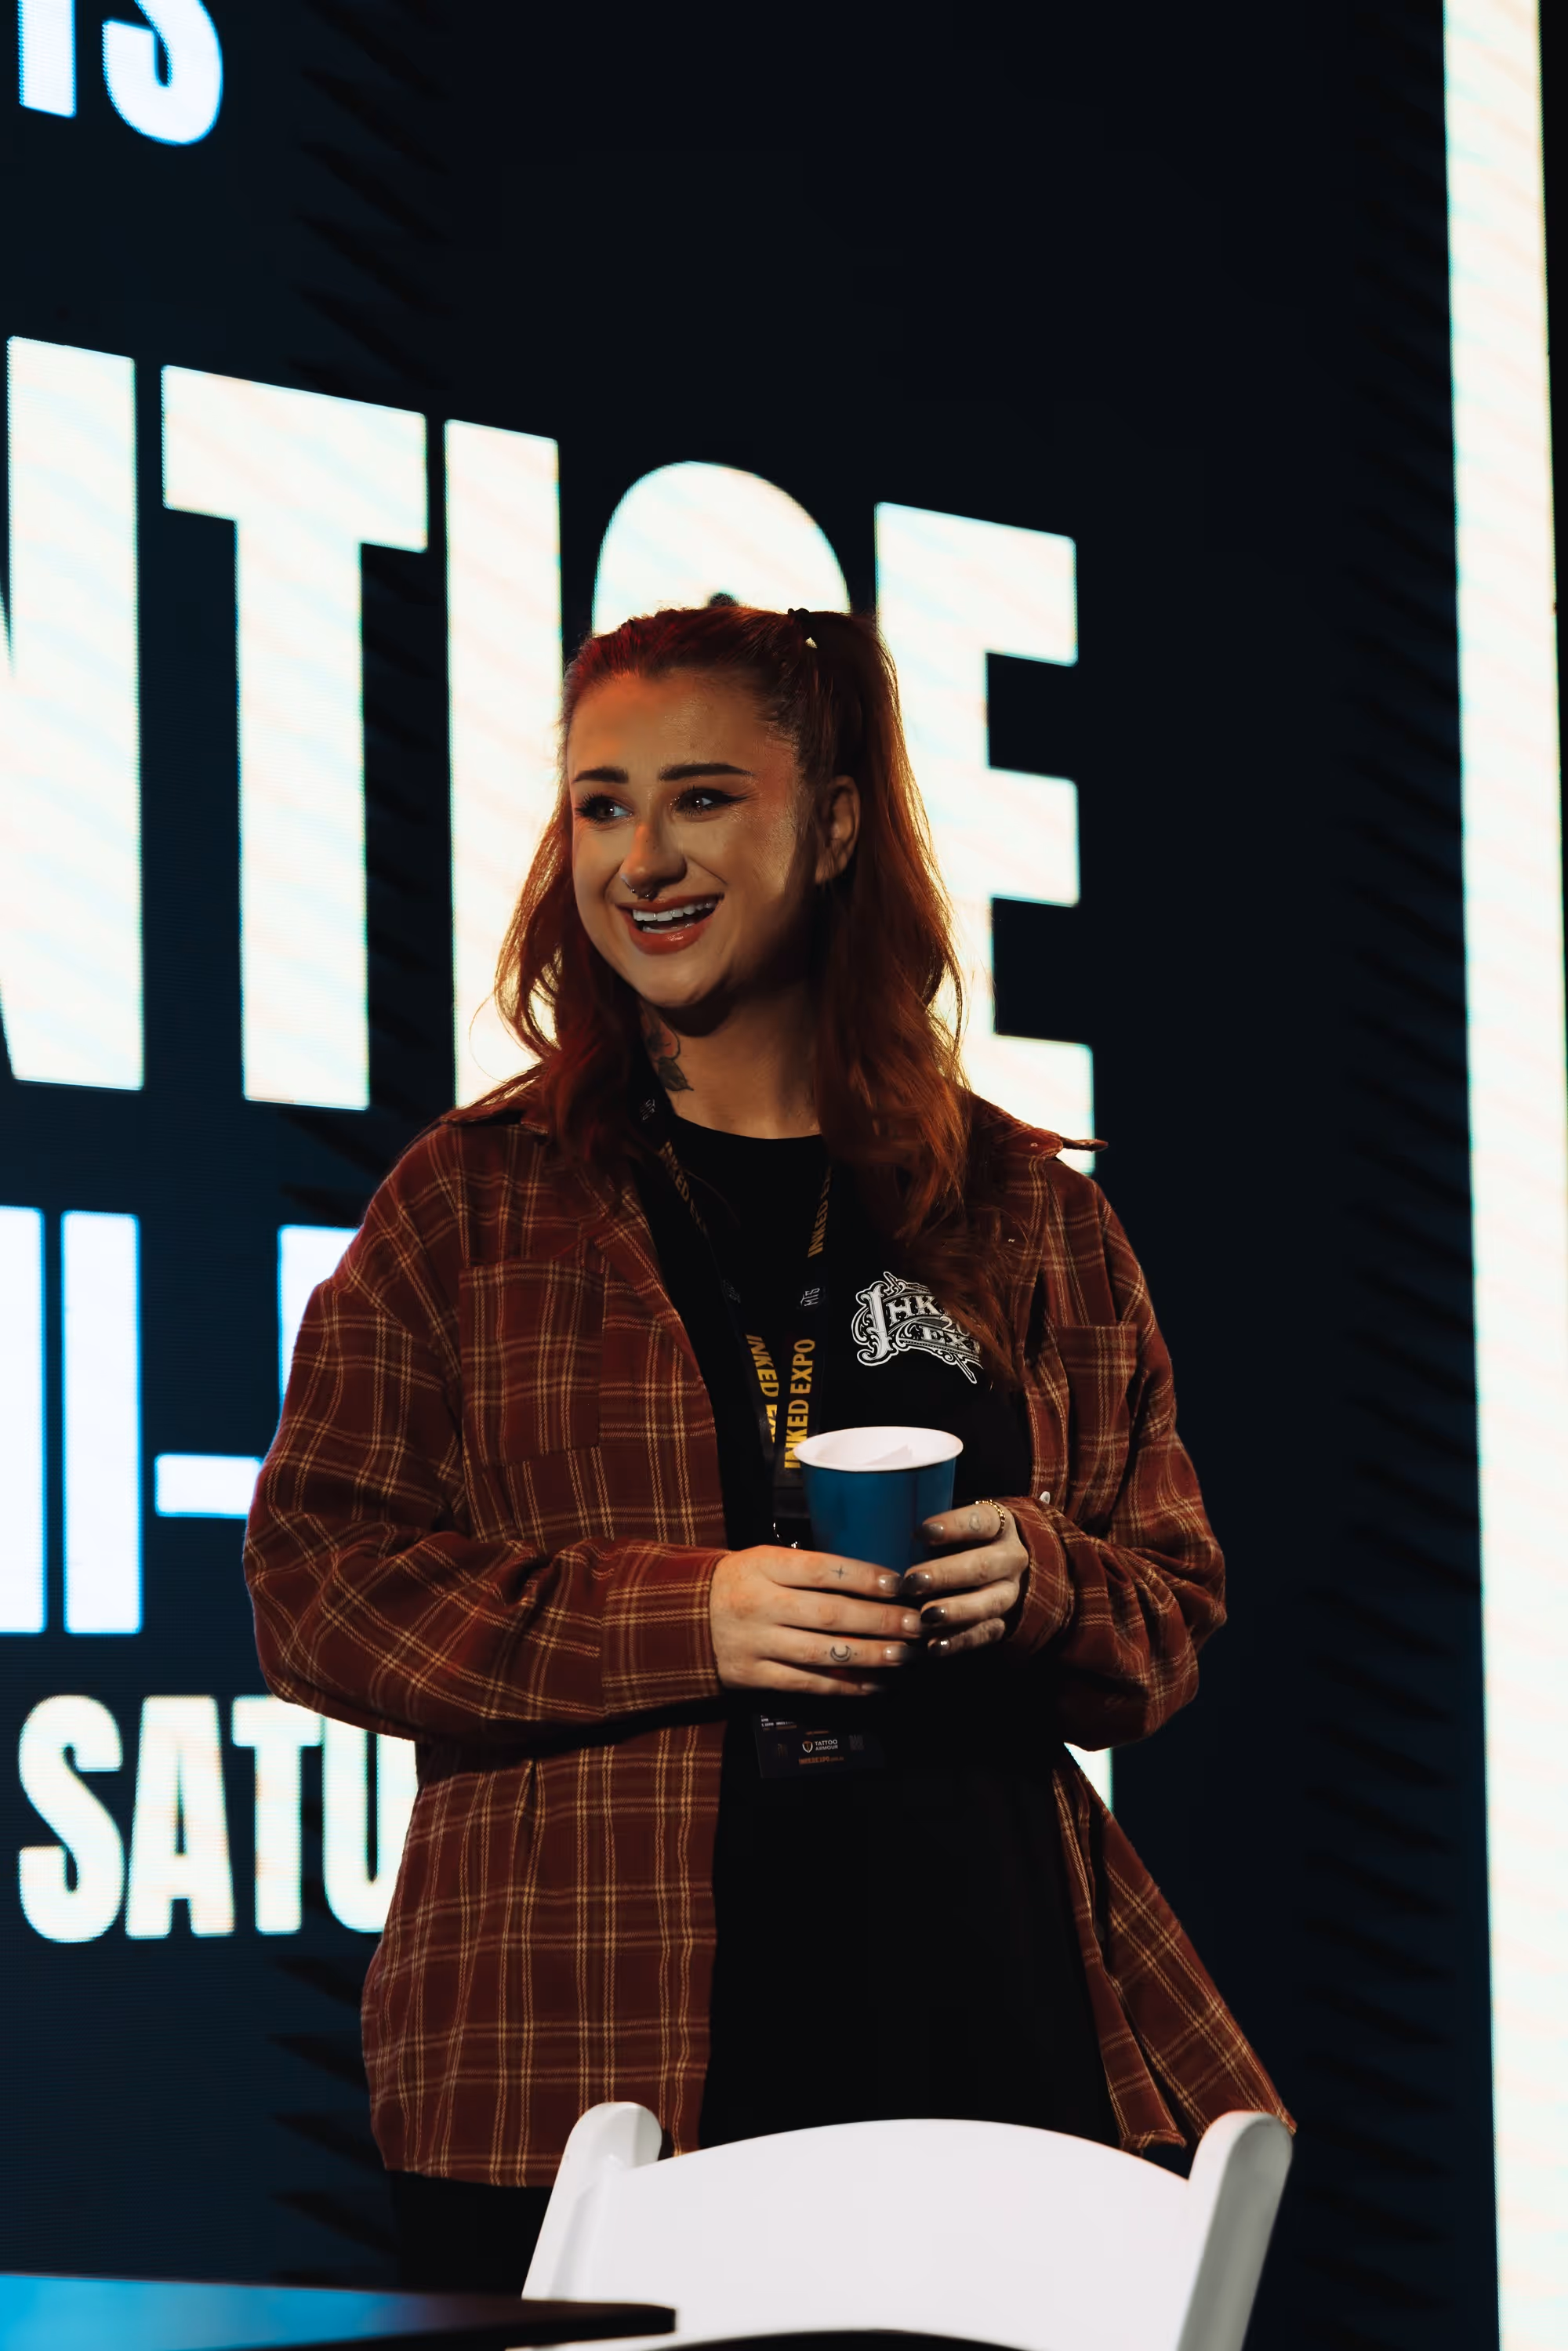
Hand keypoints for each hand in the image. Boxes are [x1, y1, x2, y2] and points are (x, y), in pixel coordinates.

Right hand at [710, 1546, 923, 1695]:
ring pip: (823, 1654)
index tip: (898, 1584)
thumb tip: (871, 1580)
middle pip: (830, 1614)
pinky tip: (873, 1684)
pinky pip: (806, 1684)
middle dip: (879, 1621)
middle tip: (915, 1624)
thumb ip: (807, 1569)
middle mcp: (759, 1604)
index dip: (864, 1577)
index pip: (822, 1570)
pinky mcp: (752, 1677)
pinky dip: (843, 1687)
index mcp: (761, 1565)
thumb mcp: (761, 1560)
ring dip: (870, 1657)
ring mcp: (755, 1643)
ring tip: (903, 1656)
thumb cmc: (736, 1583)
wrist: (679, 1618)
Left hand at [904, 1502, 1026, 1655]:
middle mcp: (1010, 1559)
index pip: (981, 1521)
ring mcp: (1010, 1593)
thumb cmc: (961, 1539)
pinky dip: (958, 1641)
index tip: (921, 1532)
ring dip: (954, 1611)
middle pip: (982, 1566)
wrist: (1000, 1567)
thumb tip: (887, 1534)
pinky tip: (933, 1646)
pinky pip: (984, 1634)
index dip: (954, 1526)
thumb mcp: (954, 1526)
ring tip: (924, 1616)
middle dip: (945, 1574)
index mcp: (1000, 1525)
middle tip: (912, 1581)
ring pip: (987, 1603)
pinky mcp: (1003, 1622)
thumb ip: (930, 1533)